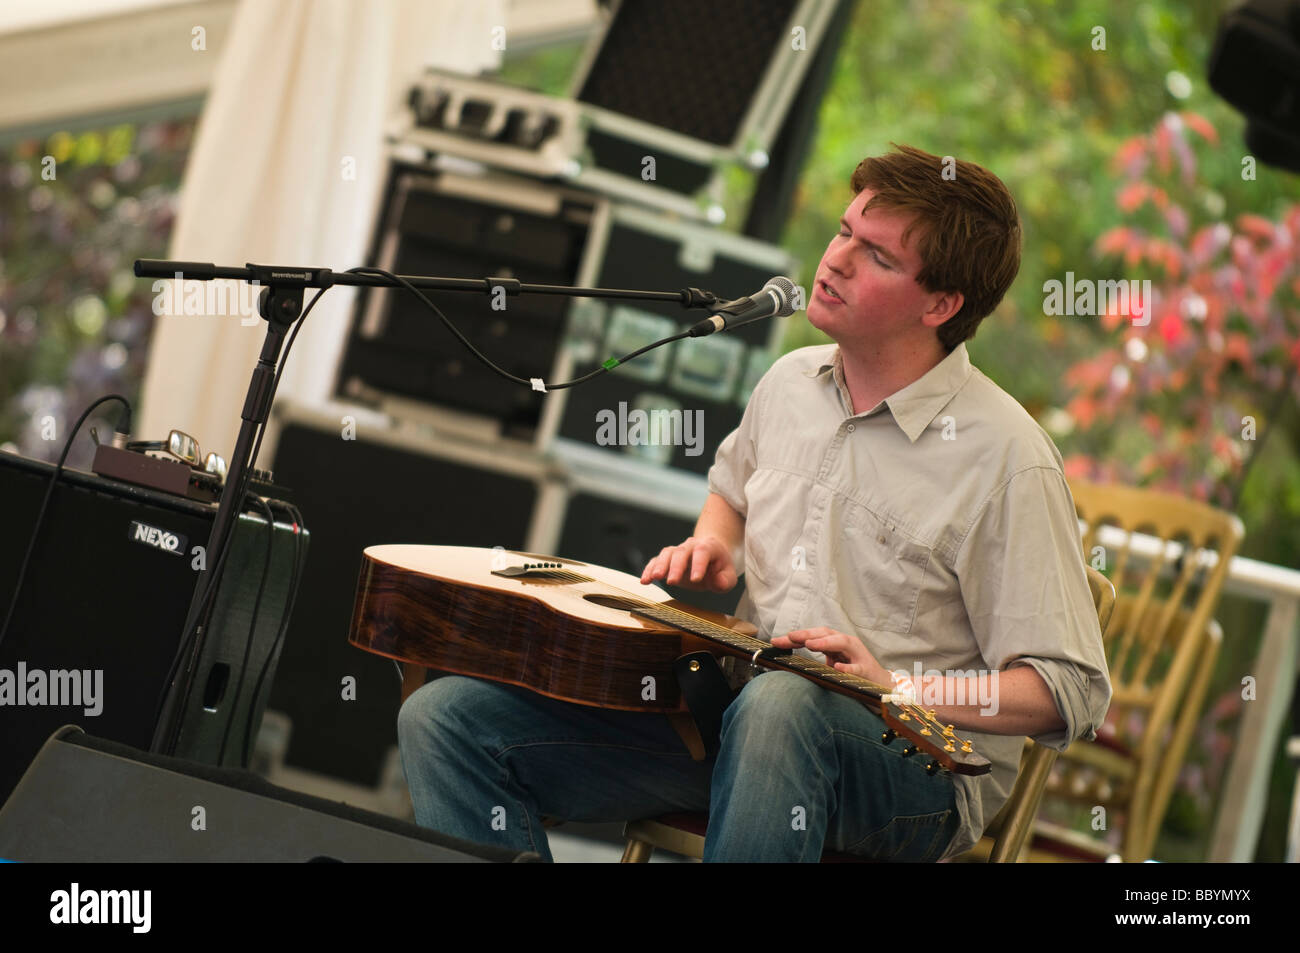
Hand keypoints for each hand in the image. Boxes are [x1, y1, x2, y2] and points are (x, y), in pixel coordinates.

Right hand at [640, 535, 737, 592]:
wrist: (709, 555)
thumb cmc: (719, 567)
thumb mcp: (728, 575)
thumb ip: (725, 580)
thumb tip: (719, 583)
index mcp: (708, 547)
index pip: (702, 552)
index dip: (698, 565)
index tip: (695, 580)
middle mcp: (691, 546)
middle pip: (681, 552)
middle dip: (676, 567)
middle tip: (672, 582)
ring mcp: (677, 551)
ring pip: (666, 553)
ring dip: (659, 566)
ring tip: (654, 578)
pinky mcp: (667, 560)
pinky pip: (656, 561)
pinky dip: (649, 570)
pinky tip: (645, 580)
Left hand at [771, 627, 890, 684]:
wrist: (883, 686)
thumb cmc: (855, 673)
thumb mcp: (833, 665)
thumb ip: (817, 661)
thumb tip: (792, 662)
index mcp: (836, 643)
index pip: (814, 635)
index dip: (795, 636)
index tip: (776, 641)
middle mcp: (847, 645)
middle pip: (825, 633)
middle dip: (806, 634)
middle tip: (789, 637)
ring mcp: (858, 655)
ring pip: (842, 643)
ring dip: (825, 642)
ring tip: (809, 644)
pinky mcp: (867, 671)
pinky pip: (857, 668)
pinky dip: (848, 667)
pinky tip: (838, 668)